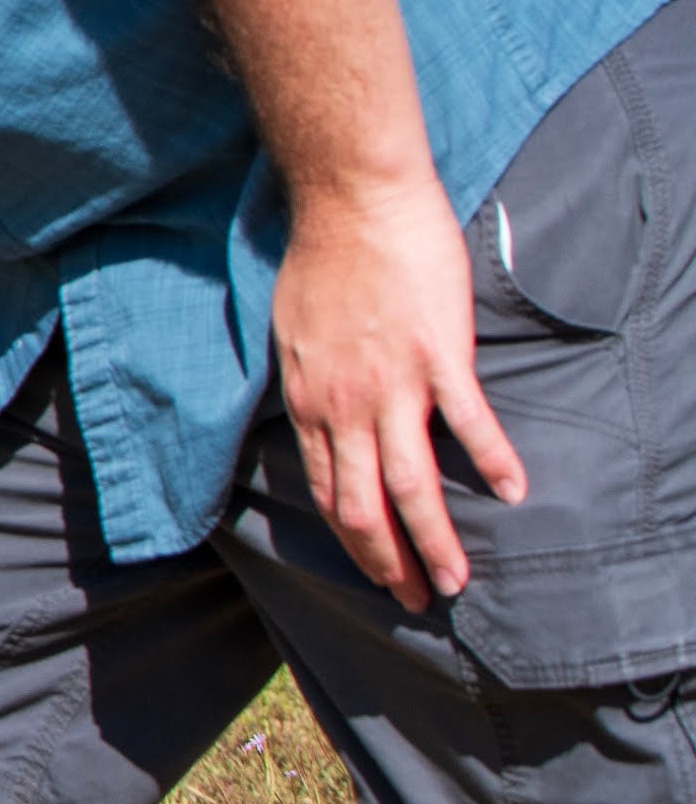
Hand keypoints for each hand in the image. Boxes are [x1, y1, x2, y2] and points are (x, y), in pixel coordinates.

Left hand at [270, 172, 522, 604]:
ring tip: (458, 581)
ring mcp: (393, 384)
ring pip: (412, 485)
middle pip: (364, 504)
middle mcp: (344, 405)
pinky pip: (469, 423)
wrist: (351, 204)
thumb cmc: (322, 260)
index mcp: (308, 400)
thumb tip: (318, 417)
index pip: (326, 492)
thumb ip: (308, 384)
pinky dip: (493, 461)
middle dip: (390, 562)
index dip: (352, 541)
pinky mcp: (439, 357)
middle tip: (419, 599)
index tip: (376, 573)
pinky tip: (513, 493)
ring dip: (435, 541)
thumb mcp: (291, 333)